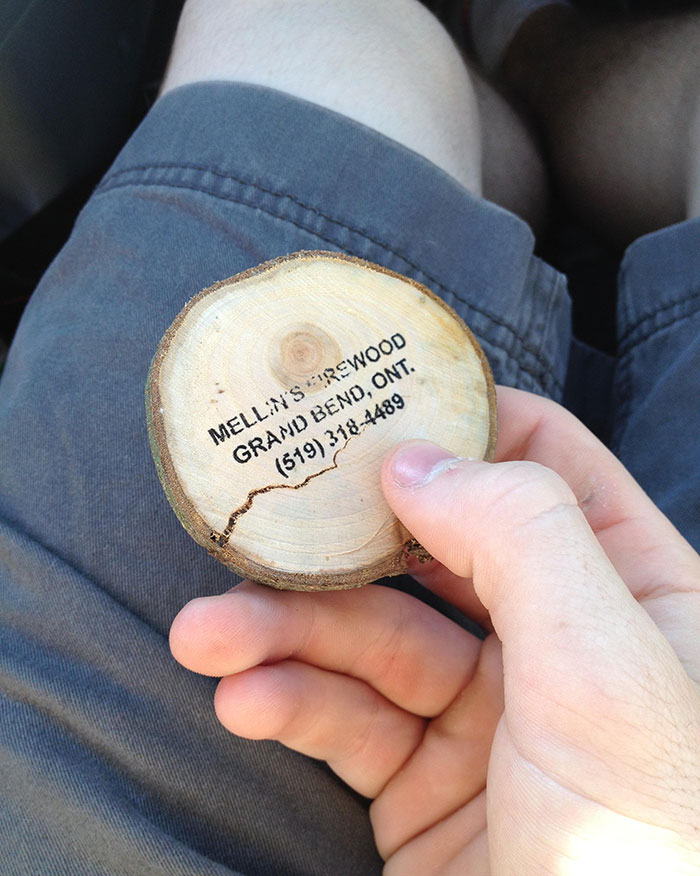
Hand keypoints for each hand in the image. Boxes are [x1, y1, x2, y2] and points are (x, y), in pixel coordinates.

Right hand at [170, 387, 699, 873]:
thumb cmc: (646, 852)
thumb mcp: (605, 675)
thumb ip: (522, 536)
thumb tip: (417, 455)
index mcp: (634, 591)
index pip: (544, 461)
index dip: (460, 421)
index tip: (369, 399)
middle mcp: (560, 642)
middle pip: (432, 550)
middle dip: (340, 540)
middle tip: (259, 516)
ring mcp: (488, 716)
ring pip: (371, 639)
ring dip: (283, 632)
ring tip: (206, 634)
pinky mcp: (426, 786)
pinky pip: (347, 722)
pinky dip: (289, 705)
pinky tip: (242, 701)